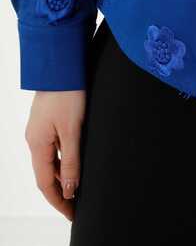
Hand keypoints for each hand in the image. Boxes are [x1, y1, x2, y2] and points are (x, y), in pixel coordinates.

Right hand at [24, 90, 85, 220]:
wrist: (62, 64)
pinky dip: (63, 159)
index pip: (44, 183)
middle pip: (45, 174)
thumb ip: (71, 161)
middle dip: (60, 192)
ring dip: (62, 176)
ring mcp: (40, 129)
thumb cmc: (68, 93)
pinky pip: (54, 147)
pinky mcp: (48, 120)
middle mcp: (35, 139)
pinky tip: (75, 162)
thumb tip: (68, 189)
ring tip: (78, 189)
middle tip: (77, 206)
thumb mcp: (72, 129)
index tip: (72, 214)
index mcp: (37, 144)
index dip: (58, 201)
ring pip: (50, 160)